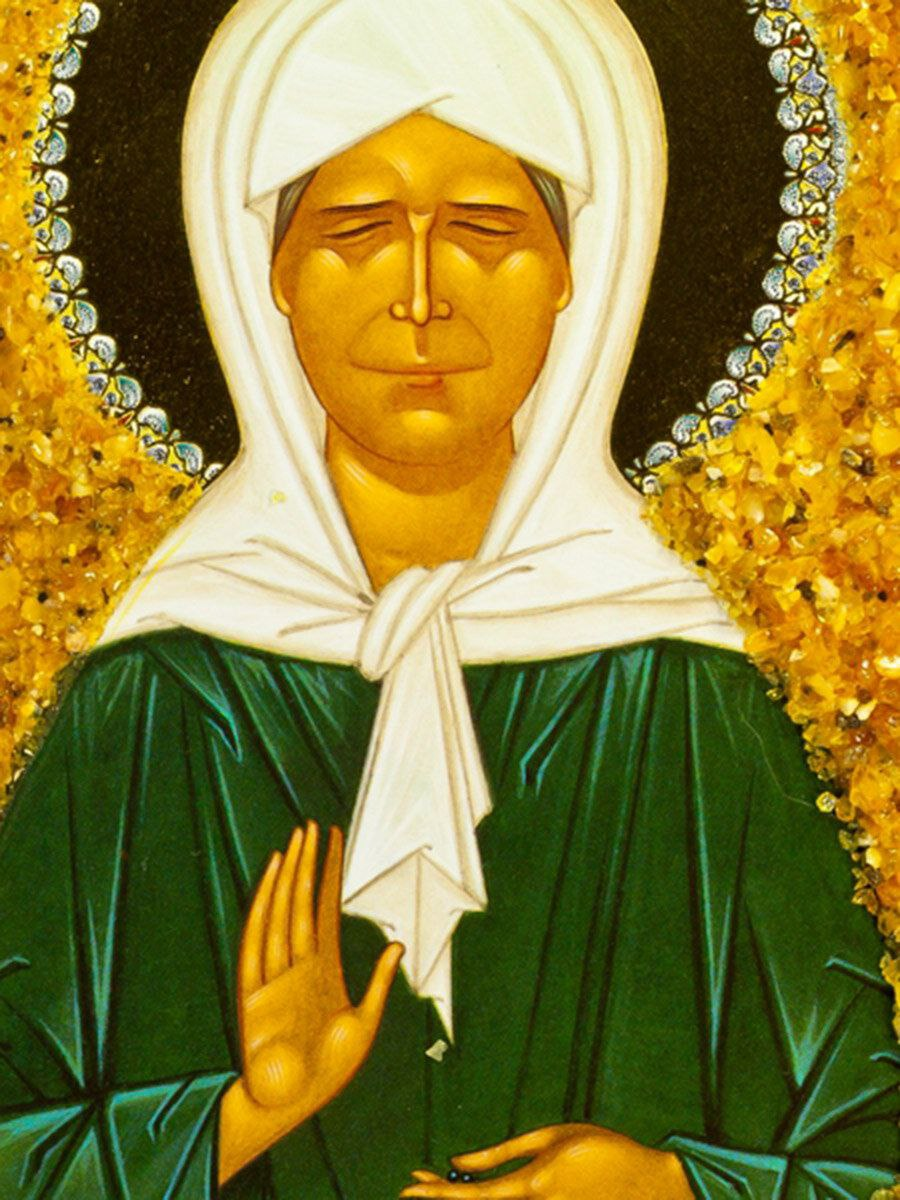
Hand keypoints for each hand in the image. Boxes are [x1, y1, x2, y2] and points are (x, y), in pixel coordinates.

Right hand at [219, 823, 403, 1183]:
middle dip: (308, 863)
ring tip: (295, 841)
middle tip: (311, 826)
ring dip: (288, 875)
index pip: (327, 908)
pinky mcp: (253, 987)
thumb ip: (379, 982)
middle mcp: (298, 962)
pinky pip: (257, 937)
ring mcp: (275, 971)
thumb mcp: (364, 1024)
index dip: (331, 874)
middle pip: (302, 901)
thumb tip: (396, 942)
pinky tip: (270, 878)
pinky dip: (263, 905)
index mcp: (324, 967)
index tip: (334, 840)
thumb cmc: (326, 1072)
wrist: (291, 1106)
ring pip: (282, 910)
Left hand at [401, 1124, 694, 1198]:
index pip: (474, 1195)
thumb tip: (459, 1161)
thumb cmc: (597, 1149)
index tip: (409, 1187)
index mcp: (532, 1186)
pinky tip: (473, 1191)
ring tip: (432, 1185)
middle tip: (413, 1188)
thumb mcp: (549, 1139)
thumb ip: (502, 1154)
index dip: (438, 1194)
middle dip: (442, 1198)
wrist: (643, 1182)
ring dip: (463, 1199)